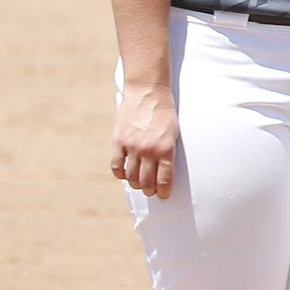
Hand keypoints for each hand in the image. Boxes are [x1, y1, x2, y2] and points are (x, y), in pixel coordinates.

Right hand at [112, 83, 177, 198]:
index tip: (163, 196)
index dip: (163, 191)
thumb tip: (163, 171)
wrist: (148, 92)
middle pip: (146, 181)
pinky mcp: (118, 141)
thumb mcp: (173, 133)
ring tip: (140, 185)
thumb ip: (167, 152)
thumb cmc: (165, 113)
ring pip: (131, 176)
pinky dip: (120, 174)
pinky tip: (124, 175)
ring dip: (136, 184)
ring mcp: (132, 146)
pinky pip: (116, 165)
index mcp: (166, 149)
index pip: (164, 179)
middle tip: (151, 192)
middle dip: (149, 191)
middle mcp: (148, 150)